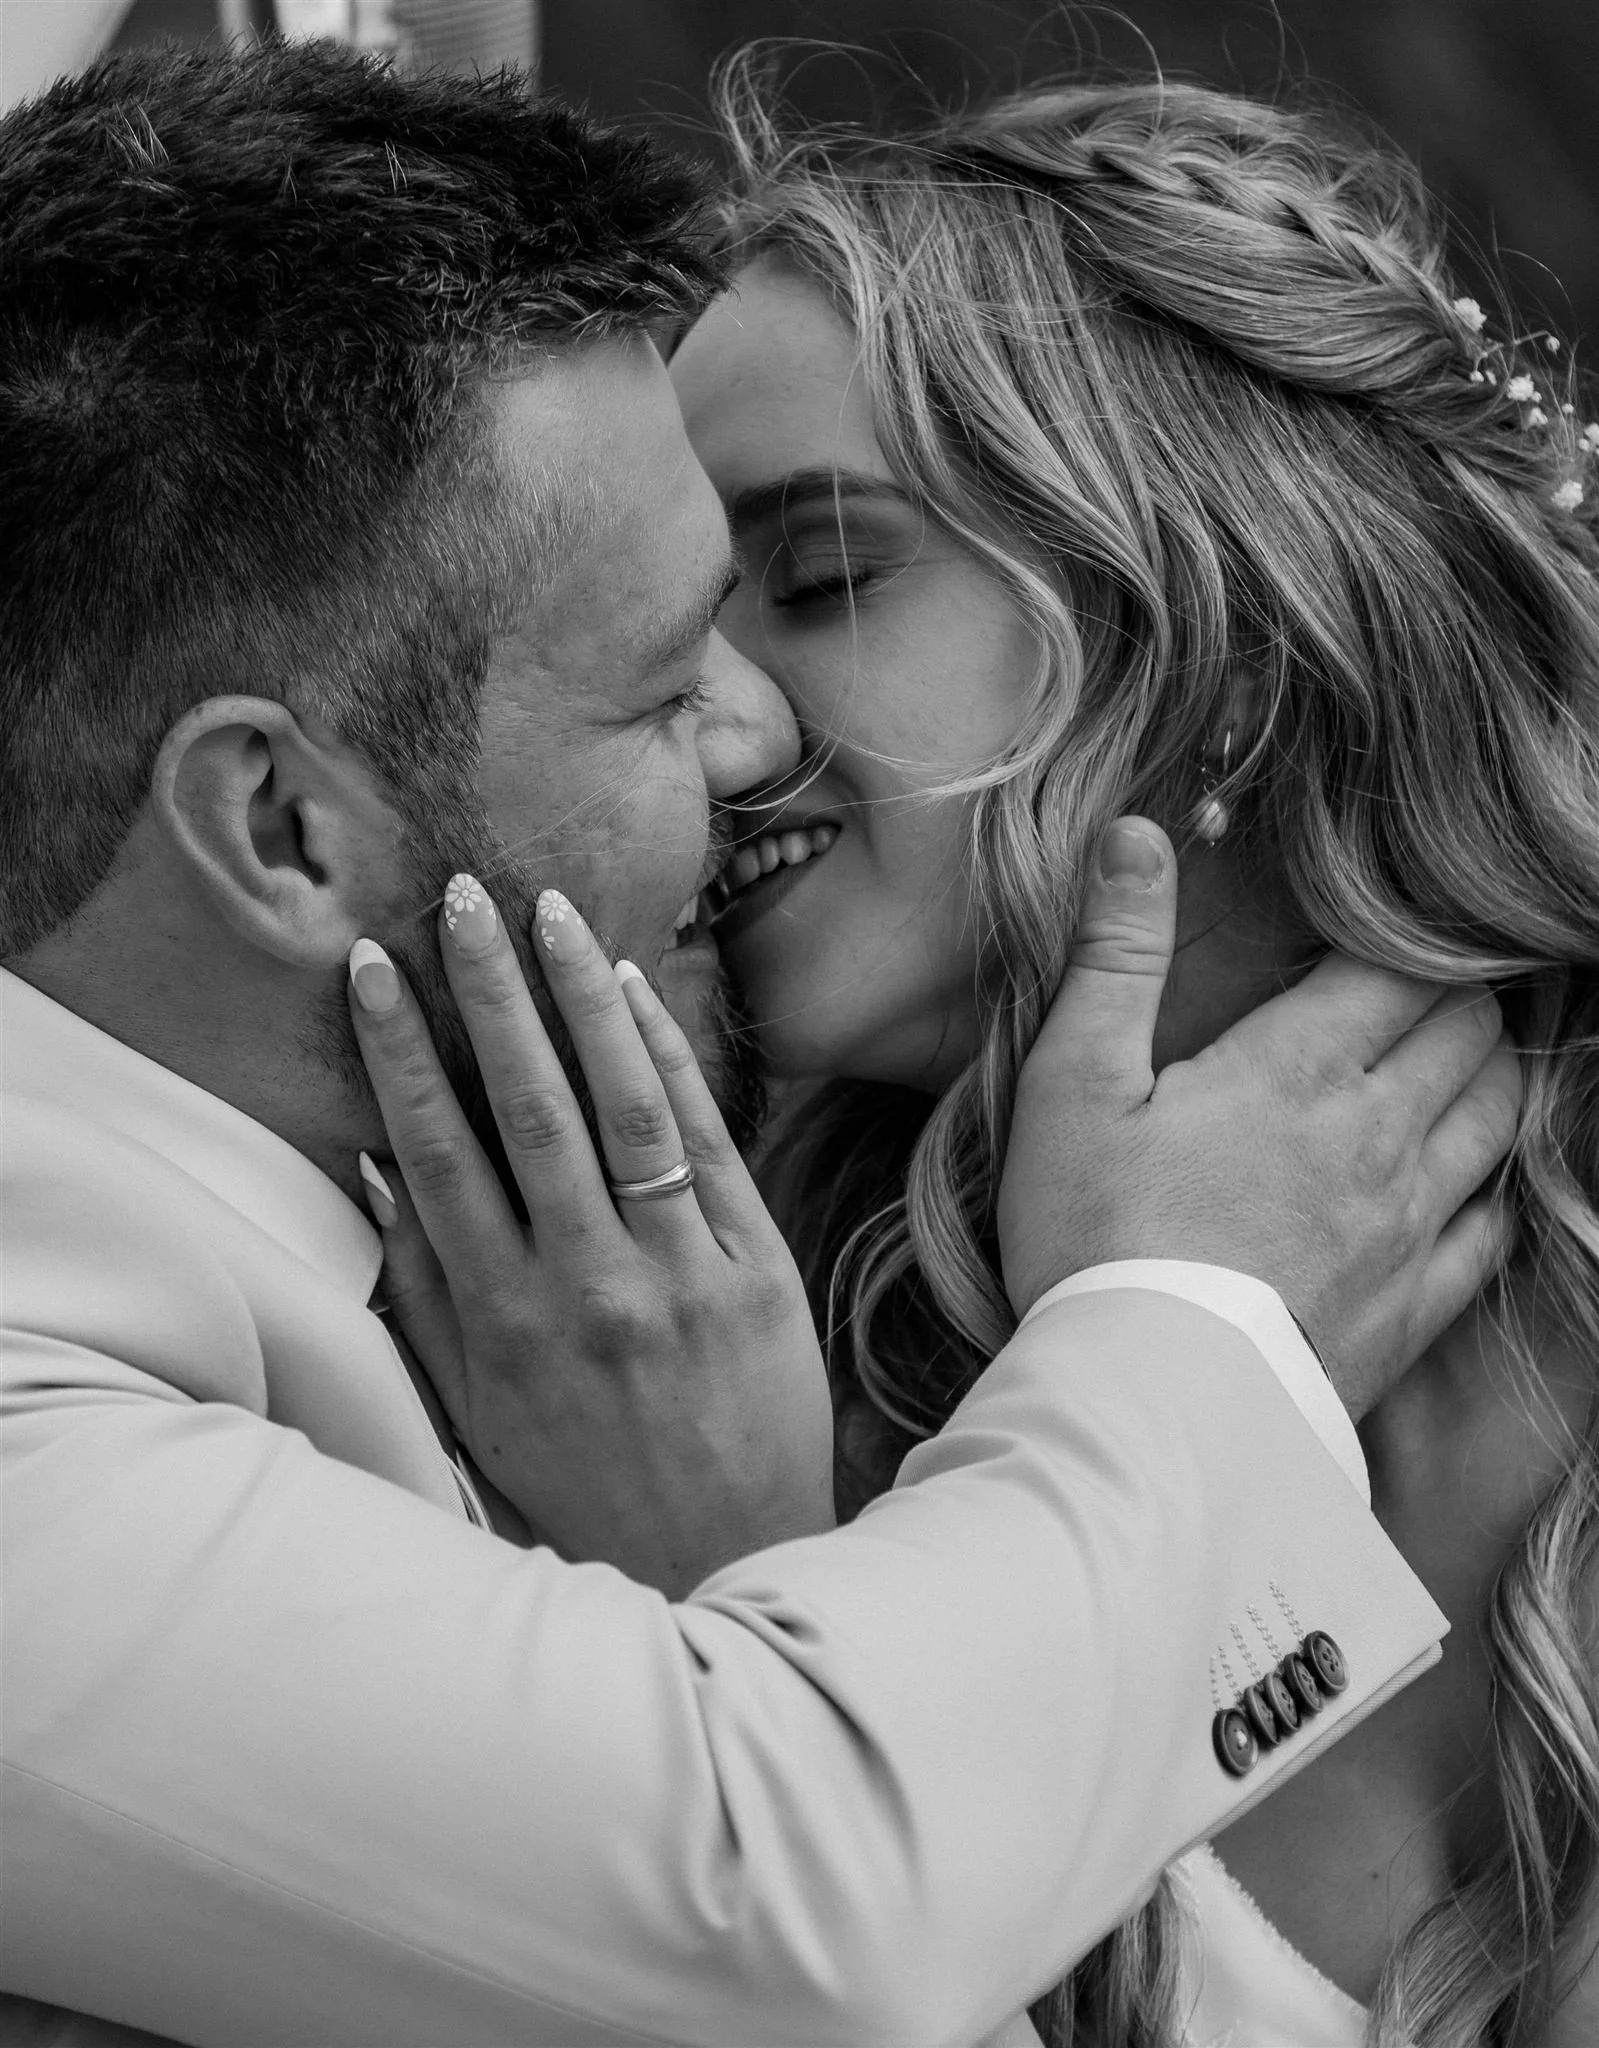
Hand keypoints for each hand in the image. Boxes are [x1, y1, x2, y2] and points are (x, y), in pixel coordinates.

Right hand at [346, 877, 834, 1595]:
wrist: (728, 1558)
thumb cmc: (584, 1485)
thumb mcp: (476, 1410)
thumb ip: (423, 1292)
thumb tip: (377, 1170)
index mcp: (505, 1320)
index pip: (438, 1154)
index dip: (401, 1052)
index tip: (373, 967)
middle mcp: (588, 1285)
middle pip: (529, 1108)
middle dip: (488, 993)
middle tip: (457, 898)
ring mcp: (680, 1272)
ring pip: (624, 1106)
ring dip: (581, 999)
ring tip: (547, 912)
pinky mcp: (756, 1268)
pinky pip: (707, 1143)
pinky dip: (670, 1058)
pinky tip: (636, 988)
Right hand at [997, 818, 1520, 1419]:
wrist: (1143, 1402)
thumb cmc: (1092, 1237)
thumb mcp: (1073, 1082)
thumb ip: (1116, 954)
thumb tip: (1137, 833)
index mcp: (1298, 1068)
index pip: (1400, 968)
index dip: (1409, 937)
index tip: (1392, 926)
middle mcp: (1377, 1135)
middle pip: (1467, 1031)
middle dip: (1458, 993)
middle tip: (1429, 982)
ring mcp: (1409, 1224)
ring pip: (1498, 1115)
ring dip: (1492, 1070)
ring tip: (1463, 1054)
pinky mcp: (1417, 1304)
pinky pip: (1497, 1226)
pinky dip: (1498, 1184)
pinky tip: (1473, 1178)